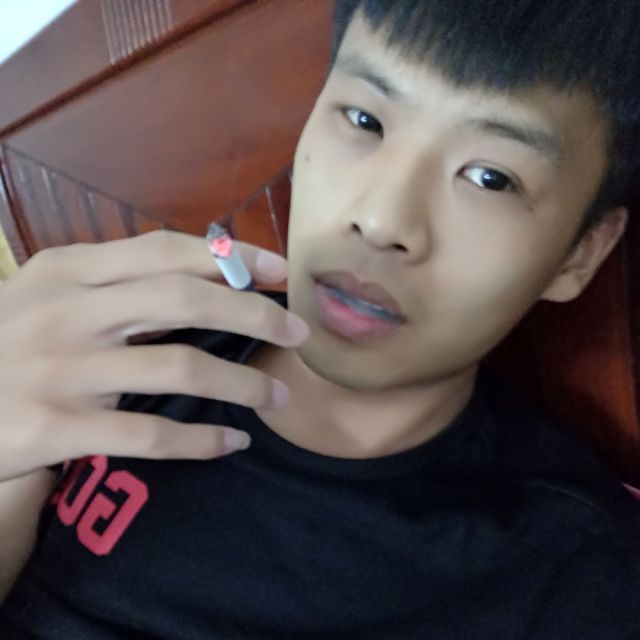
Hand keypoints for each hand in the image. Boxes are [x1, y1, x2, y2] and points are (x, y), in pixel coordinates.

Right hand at [0, 230, 308, 480]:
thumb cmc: (6, 343)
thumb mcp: (51, 295)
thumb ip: (117, 281)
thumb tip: (208, 273)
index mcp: (68, 269)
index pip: (167, 250)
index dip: (232, 257)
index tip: (279, 273)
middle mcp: (66, 310)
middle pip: (183, 300)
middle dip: (253, 313)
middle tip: (297, 332)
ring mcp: (60, 370)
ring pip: (178, 366)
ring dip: (242, 382)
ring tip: (277, 395)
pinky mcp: (55, 427)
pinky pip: (149, 434)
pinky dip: (201, 440)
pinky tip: (231, 443)